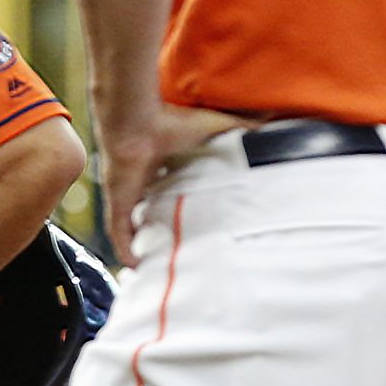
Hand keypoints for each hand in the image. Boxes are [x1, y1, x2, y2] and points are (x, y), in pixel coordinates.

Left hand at [97, 104, 244, 266]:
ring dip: (142, 243)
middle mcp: (142, 181)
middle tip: (179, 249)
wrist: (136, 122)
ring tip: (157, 264)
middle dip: (161, 228)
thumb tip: (268, 128)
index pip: (169, 189)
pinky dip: (125, 249)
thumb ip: (241, 129)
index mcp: (161, 165)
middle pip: (151, 210)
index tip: (194, 220)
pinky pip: (118, 233)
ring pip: (133, 226)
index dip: (178, 205)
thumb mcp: (215, 128)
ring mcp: (128, 194)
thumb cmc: (172, 121)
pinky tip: (133, 265)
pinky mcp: (117, 203)